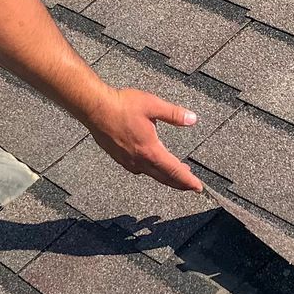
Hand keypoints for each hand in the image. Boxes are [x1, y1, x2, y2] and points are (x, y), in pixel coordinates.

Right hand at [85, 88, 203, 191]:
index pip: (174, 171)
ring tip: (174, 174)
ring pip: (151, 174)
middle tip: (190, 186)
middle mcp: (138, 160)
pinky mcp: (118, 157)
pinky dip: (150, 170)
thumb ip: (174, 114)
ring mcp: (127, 160)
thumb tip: (192, 119)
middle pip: (164, 178)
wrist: (95, 108)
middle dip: (179, 183)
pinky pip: (138, 169)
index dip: (188, 181)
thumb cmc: (121, 105)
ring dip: (165, 176)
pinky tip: (151, 163)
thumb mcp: (153, 105)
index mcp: (150, 150)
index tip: (198, 188)